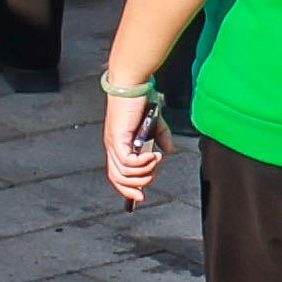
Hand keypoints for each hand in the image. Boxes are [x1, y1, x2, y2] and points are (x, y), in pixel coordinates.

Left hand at [98, 88, 168, 204]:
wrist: (133, 84)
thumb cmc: (141, 101)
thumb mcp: (154, 124)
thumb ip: (161, 138)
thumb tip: (169, 151)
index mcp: (118, 145)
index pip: (116, 175)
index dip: (126, 189)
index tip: (140, 197)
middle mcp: (113, 146)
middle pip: (118, 179)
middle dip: (139, 183)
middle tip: (154, 171)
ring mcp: (114, 142)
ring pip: (124, 173)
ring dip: (144, 172)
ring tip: (156, 160)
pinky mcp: (118, 138)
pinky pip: (128, 162)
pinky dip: (143, 163)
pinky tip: (154, 155)